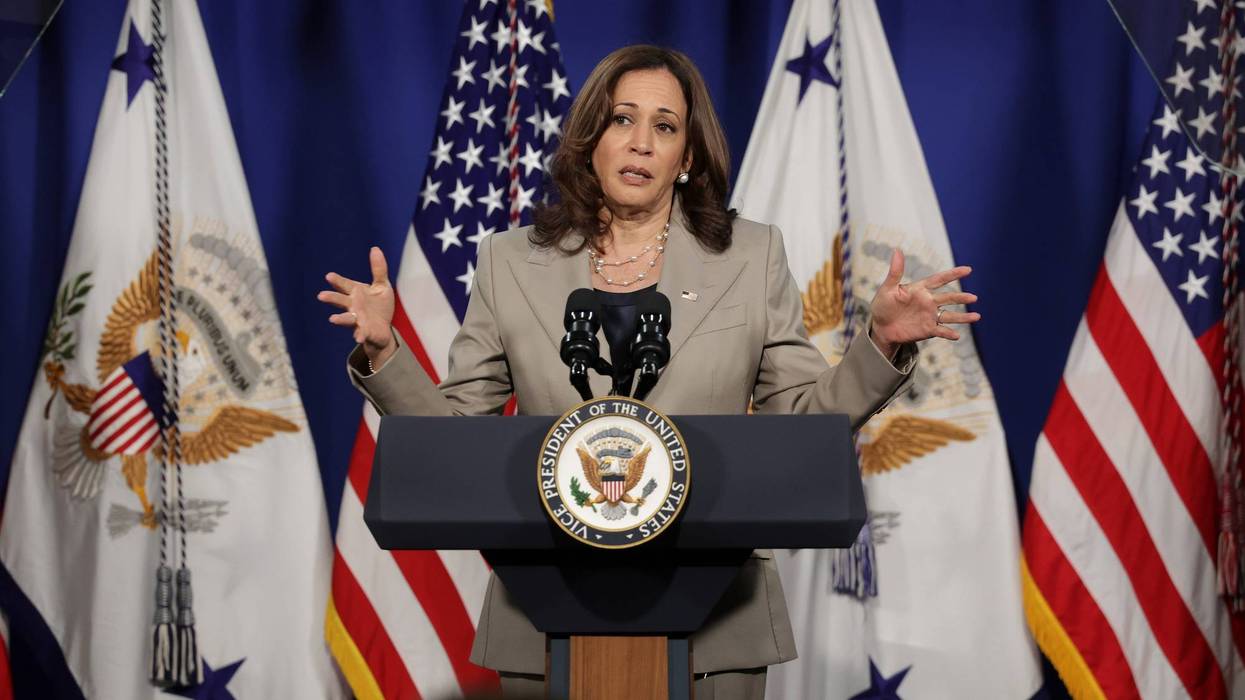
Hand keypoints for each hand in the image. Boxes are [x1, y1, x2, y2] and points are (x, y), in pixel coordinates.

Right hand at [318, 247, 397, 366]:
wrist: (383, 329)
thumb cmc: (379, 306)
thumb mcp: (381, 286)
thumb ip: (378, 269)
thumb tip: (375, 248)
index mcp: (356, 293)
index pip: (344, 285)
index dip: (337, 281)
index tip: (329, 276)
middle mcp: (353, 306)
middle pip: (340, 301)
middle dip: (331, 298)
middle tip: (321, 296)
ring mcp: (357, 319)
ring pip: (347, 318)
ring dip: (340, 319)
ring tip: (332, 319)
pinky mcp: (365, 331)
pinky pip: (361, 333)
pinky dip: (359, 335)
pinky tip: (358, 338)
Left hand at [868, 249, 979, 355]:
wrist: (880, 327)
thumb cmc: (882, 305)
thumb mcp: (887, 288)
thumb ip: (895, 272)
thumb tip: (897, 250)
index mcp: (920, 289)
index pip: (939, 280)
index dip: (953, 274)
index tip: (968, 270)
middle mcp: (929, 302)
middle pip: (948, 298)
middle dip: (961, 298)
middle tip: (974, 297)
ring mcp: (929, 316)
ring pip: (949, 315)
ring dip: (962, 317)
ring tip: (976, 317)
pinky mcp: (927, 330)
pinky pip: (940, 331)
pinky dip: (948, 333)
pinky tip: (956, 336)